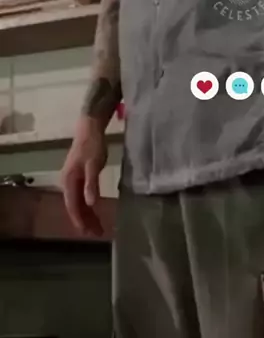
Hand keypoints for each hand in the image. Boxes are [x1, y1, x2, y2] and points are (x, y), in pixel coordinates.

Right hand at [60, 118, 107, 236]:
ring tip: (98, 227)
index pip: (72, 206)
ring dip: (86, 215)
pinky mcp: (77, 176)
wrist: (90, 129)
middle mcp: (67, 182)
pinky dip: (87, 205)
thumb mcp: (94, 164)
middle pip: (74, 206)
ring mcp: (71, 179)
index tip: (88, 233)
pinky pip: (80, 196)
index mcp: (68, 181)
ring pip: (77, 202)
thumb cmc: (92, 146)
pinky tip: (94, 211)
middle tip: (97, 233)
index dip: (80, 220)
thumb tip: (90, 204)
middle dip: (85, 221)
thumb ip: (91, 184)